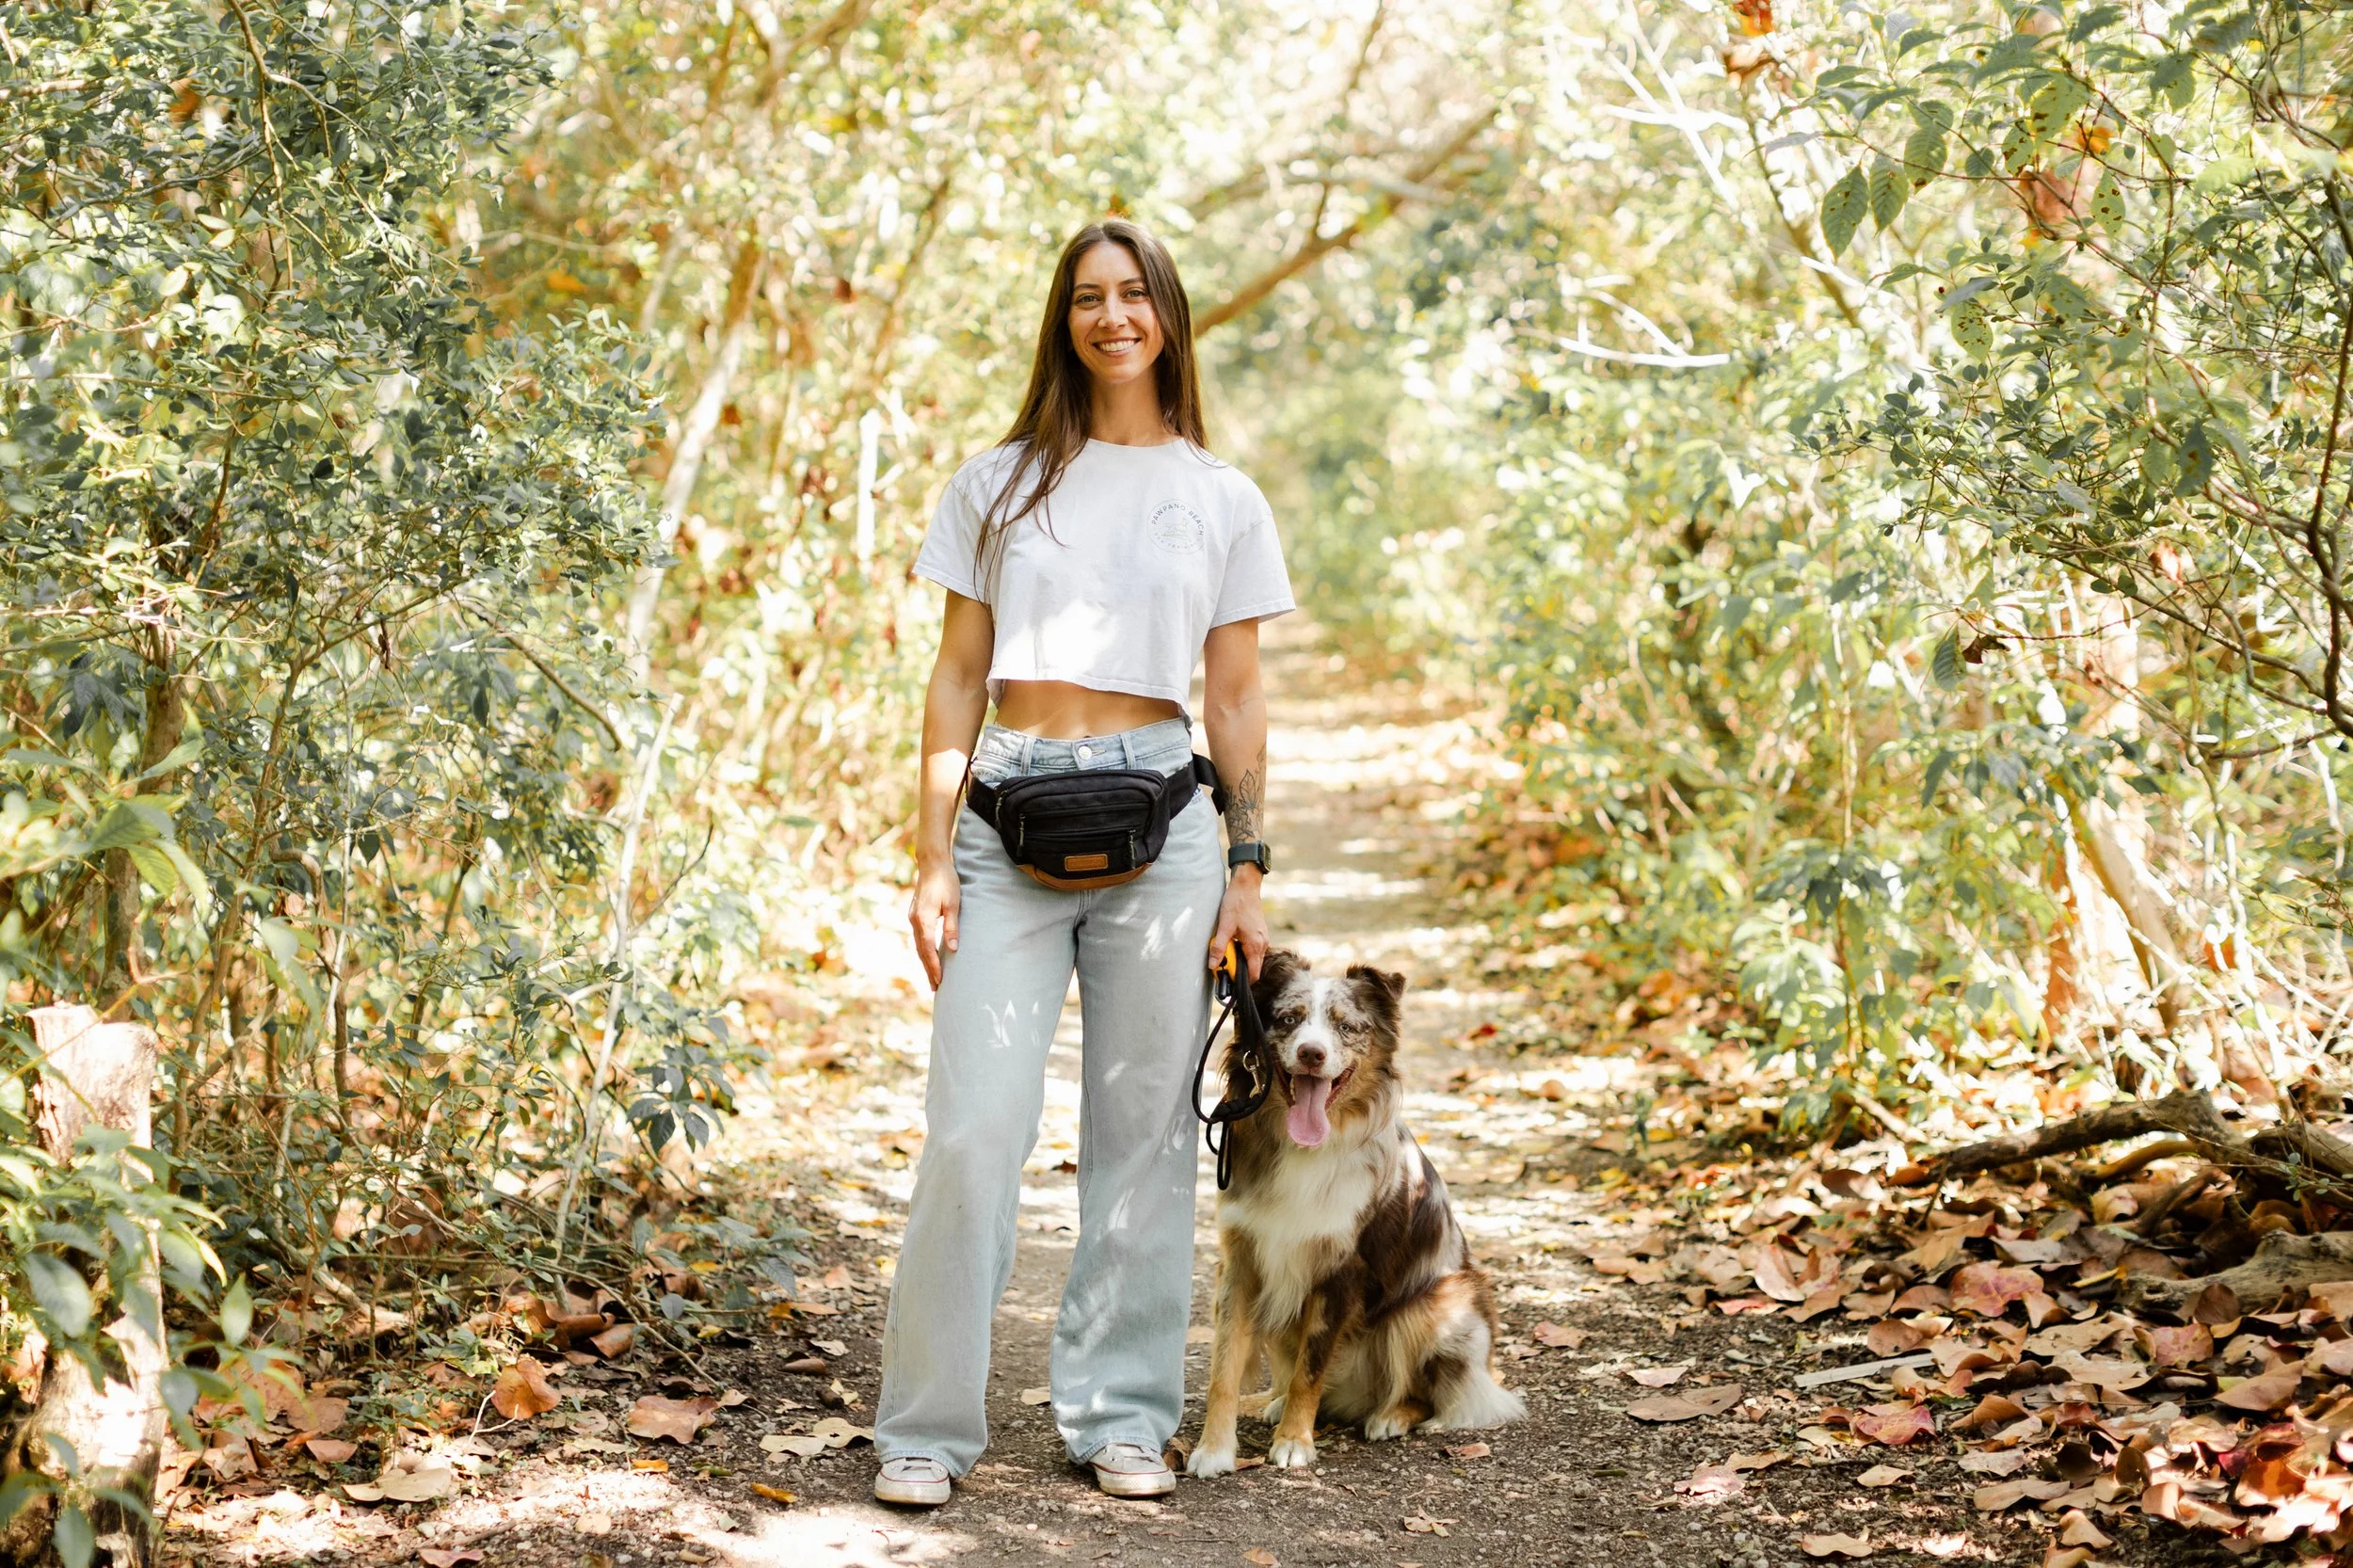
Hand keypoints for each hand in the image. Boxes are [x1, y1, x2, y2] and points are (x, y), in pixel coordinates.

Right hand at [908, 861, 960, 989]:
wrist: (932, 863)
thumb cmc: (946, 881)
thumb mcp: (953, 904)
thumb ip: (951, 927)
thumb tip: (952, 949)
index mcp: (924, 919)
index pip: (928, 949)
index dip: (934, 966)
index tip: (939, 981)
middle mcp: (914, 921)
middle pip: (920, 951)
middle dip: (928, 970)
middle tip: (935, 988)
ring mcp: (912, 918)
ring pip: (918, 945)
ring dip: (924, 962)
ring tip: (932, 978)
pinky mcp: (915, 914)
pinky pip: (918, 938)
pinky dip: (923, 951)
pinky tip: (928, 957)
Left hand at [1207, 867, 1268, 979]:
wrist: (1246, 886)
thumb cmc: (1236, 904)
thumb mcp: (1225, 926)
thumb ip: (1219, 947)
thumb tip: (1213, 965)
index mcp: (1255, 945)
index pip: (1253, 974)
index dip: (1242, 981)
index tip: (1229, 982)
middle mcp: (1262, 944)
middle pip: (1253, 968)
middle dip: (1239, 971)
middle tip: (1223, 967)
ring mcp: (1262, 939)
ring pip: (1252, 958)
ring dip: (1240, 960)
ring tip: (1225, 954)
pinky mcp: (1260, 934)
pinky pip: (1253, 950)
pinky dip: (1243, 951)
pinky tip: (1231, 943)